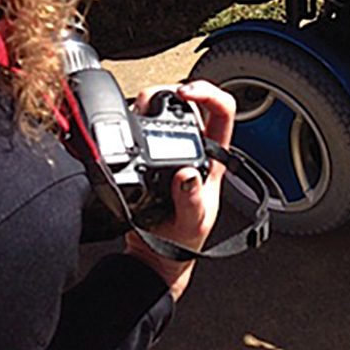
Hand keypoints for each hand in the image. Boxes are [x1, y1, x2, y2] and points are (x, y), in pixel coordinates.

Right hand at [125, 80, 234, 301]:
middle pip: (189, 102)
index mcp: (214, 156)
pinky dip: (133, 119)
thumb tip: (186, 176)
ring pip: (165, 109)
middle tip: (153, 101)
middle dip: (170, 92)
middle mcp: (195, 146)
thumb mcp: (192, 224)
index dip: (208, 93)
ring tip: (139, 111)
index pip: (222, 110)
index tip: (187, 93)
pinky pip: (142, 126)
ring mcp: (172, 148)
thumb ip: (191, 201)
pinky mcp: (148, 153)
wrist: (154, 257)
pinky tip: (127, 124)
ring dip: (150, 103)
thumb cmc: (182, 242)